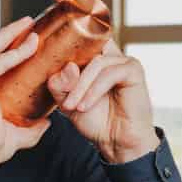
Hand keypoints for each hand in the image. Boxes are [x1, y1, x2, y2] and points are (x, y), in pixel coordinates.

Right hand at [0, 18, 51, 181]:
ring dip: (12, 34)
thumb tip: (48, 123)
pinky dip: (16, 53)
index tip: (22, 39)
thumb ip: (30, 129)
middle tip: (28, 24)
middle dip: (8, 34)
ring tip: (30, 25)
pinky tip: (32, 44)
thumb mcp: (14, 135)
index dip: (4, 49)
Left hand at [46, 35, 159, 164]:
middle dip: (70, 75)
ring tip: (73, 106)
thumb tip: (69, 67)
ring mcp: (123, 61)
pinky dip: (94, 90)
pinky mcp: (134, 70)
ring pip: (96, 63)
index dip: (64, 47)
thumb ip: (60, 85)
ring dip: (80, 87)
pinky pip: (109, 73)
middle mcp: (109, 56)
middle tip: (64, 102)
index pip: (79, 40)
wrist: (114, 141)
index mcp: (94, 58)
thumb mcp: (66, 102)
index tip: (47, 62)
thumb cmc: (94, 120)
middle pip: (85, 49)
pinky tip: (85, 106)